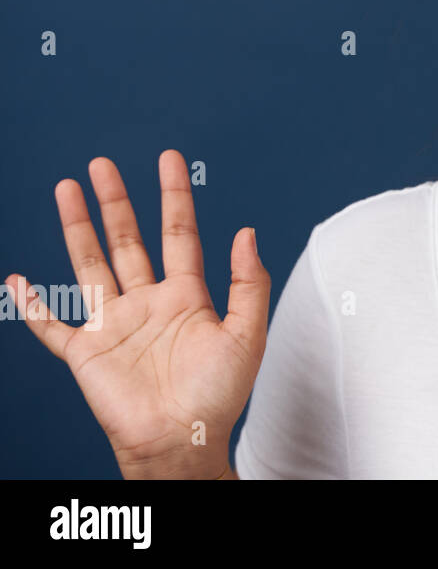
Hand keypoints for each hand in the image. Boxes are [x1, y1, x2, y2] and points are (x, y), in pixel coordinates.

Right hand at [4, 150, 269, 478]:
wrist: (183, 443)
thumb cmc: (219, 395)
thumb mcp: (247, 333)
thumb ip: (249, 283)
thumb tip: (247, 232)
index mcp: (187, 296)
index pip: (179, 233)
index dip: (174, 196)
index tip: (169, 159)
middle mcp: (147, 303)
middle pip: (127, 240)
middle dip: (116, 201)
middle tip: (102, 165)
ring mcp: (114, 325)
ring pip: (89, 265)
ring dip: (77, 228)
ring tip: (67, 189)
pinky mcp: (87, 353)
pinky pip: (52, 325)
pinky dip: (32, 305)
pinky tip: (17, 280)